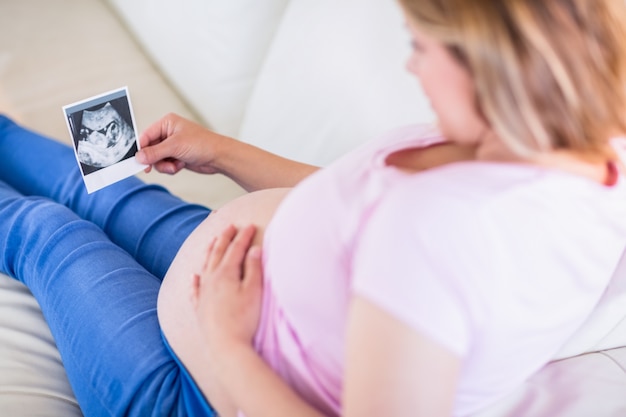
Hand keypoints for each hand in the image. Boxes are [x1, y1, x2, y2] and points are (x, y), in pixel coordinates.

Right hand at [136, 113, 231, 174]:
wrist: (219, 157)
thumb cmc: (202, 144)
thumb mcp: (175, 146)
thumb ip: (155, 152)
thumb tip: (139, 157)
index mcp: (166, 123)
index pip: (145, 135)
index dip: (140, 149)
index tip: (137, 160)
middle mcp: (168, 133)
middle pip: (149, 149)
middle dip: (155, 159)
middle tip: (151, 168)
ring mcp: (172, 146)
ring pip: (157, 159)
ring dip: (164, 165)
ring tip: (175, 165)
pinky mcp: (177, 156)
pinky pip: (165, 165)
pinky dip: (170, 168)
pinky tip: (180, 166)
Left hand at [191, 224, 263, 360]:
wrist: (226, 346)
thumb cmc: (244, 318)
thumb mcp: (254, 291)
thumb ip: (254, 268)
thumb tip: (253, 249)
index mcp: (226, 273)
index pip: (236, 249)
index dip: (244, 236)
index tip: (251, 226)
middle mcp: (211, 280)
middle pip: (217, 253)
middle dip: (224, 238)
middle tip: (230, 226)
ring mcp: (204, 294)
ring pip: (204, 266)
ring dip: (210, 252)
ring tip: (213, 241)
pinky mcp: (200, 308)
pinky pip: (195, 289)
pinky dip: (195, 280)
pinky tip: (195, 276)